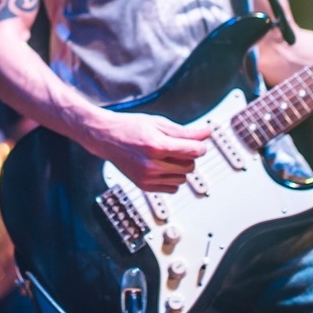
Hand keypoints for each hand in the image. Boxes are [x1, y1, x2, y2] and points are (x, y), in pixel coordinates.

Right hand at [84, 110, 210, 193]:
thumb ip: (185, 132)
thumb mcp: (159, 123)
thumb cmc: (129, 127)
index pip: (195, 151)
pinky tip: (161, 167)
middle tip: (177, 147)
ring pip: (182, 179)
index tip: (197, 143)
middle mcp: (152, 164)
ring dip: (180, 169)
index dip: (200, 146)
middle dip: (188, 157)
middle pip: (190, 166)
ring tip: (167, 157)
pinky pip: (172, 189)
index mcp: (158, 145)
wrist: (106, 137)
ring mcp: (147, 177)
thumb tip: (206, 133)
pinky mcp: (144, 186)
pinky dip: (172, 179)